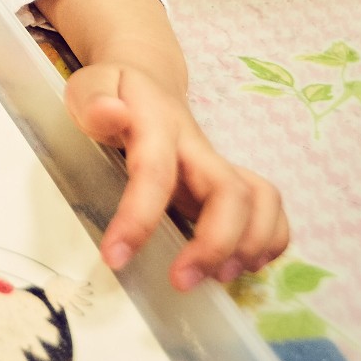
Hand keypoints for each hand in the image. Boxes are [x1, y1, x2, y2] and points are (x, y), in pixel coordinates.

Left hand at [65, 62, 287, 288]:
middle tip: (181, 281)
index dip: (139, 217)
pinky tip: (242, 264)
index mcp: (157, 126)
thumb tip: (109, 112)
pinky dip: (269, 241)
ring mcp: (218, 164)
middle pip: (230, 192)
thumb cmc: (115, 91)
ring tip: (218, 278)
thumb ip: (94, 99)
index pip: (155, 171)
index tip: (116, 257)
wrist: (146, 79)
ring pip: (260, 200)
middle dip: (214, 244)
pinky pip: (269, 208)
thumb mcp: (91, 85)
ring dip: (249, 246)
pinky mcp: (230, 180)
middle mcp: (197, 147)